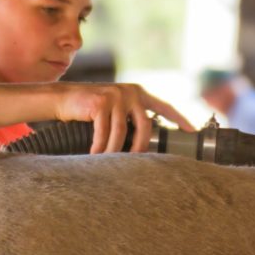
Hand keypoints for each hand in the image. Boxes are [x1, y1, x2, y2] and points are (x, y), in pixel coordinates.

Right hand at [53, 82, 195, 153]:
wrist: (61, 98)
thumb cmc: (89, 108)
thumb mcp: (115, 109)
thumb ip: (131, 117)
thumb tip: (146, 143)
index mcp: (137, 93)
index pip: (163, 106)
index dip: (178, 118)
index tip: (192, 130)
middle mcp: (129, 92)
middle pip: (145, 125)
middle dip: (141, 147)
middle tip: (135, 162)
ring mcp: (115, 96)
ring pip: (122, 132)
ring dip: (115, 150)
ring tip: (108, 162)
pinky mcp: (100, 102)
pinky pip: (104, 132)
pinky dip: (100, 146)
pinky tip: (95, 154)